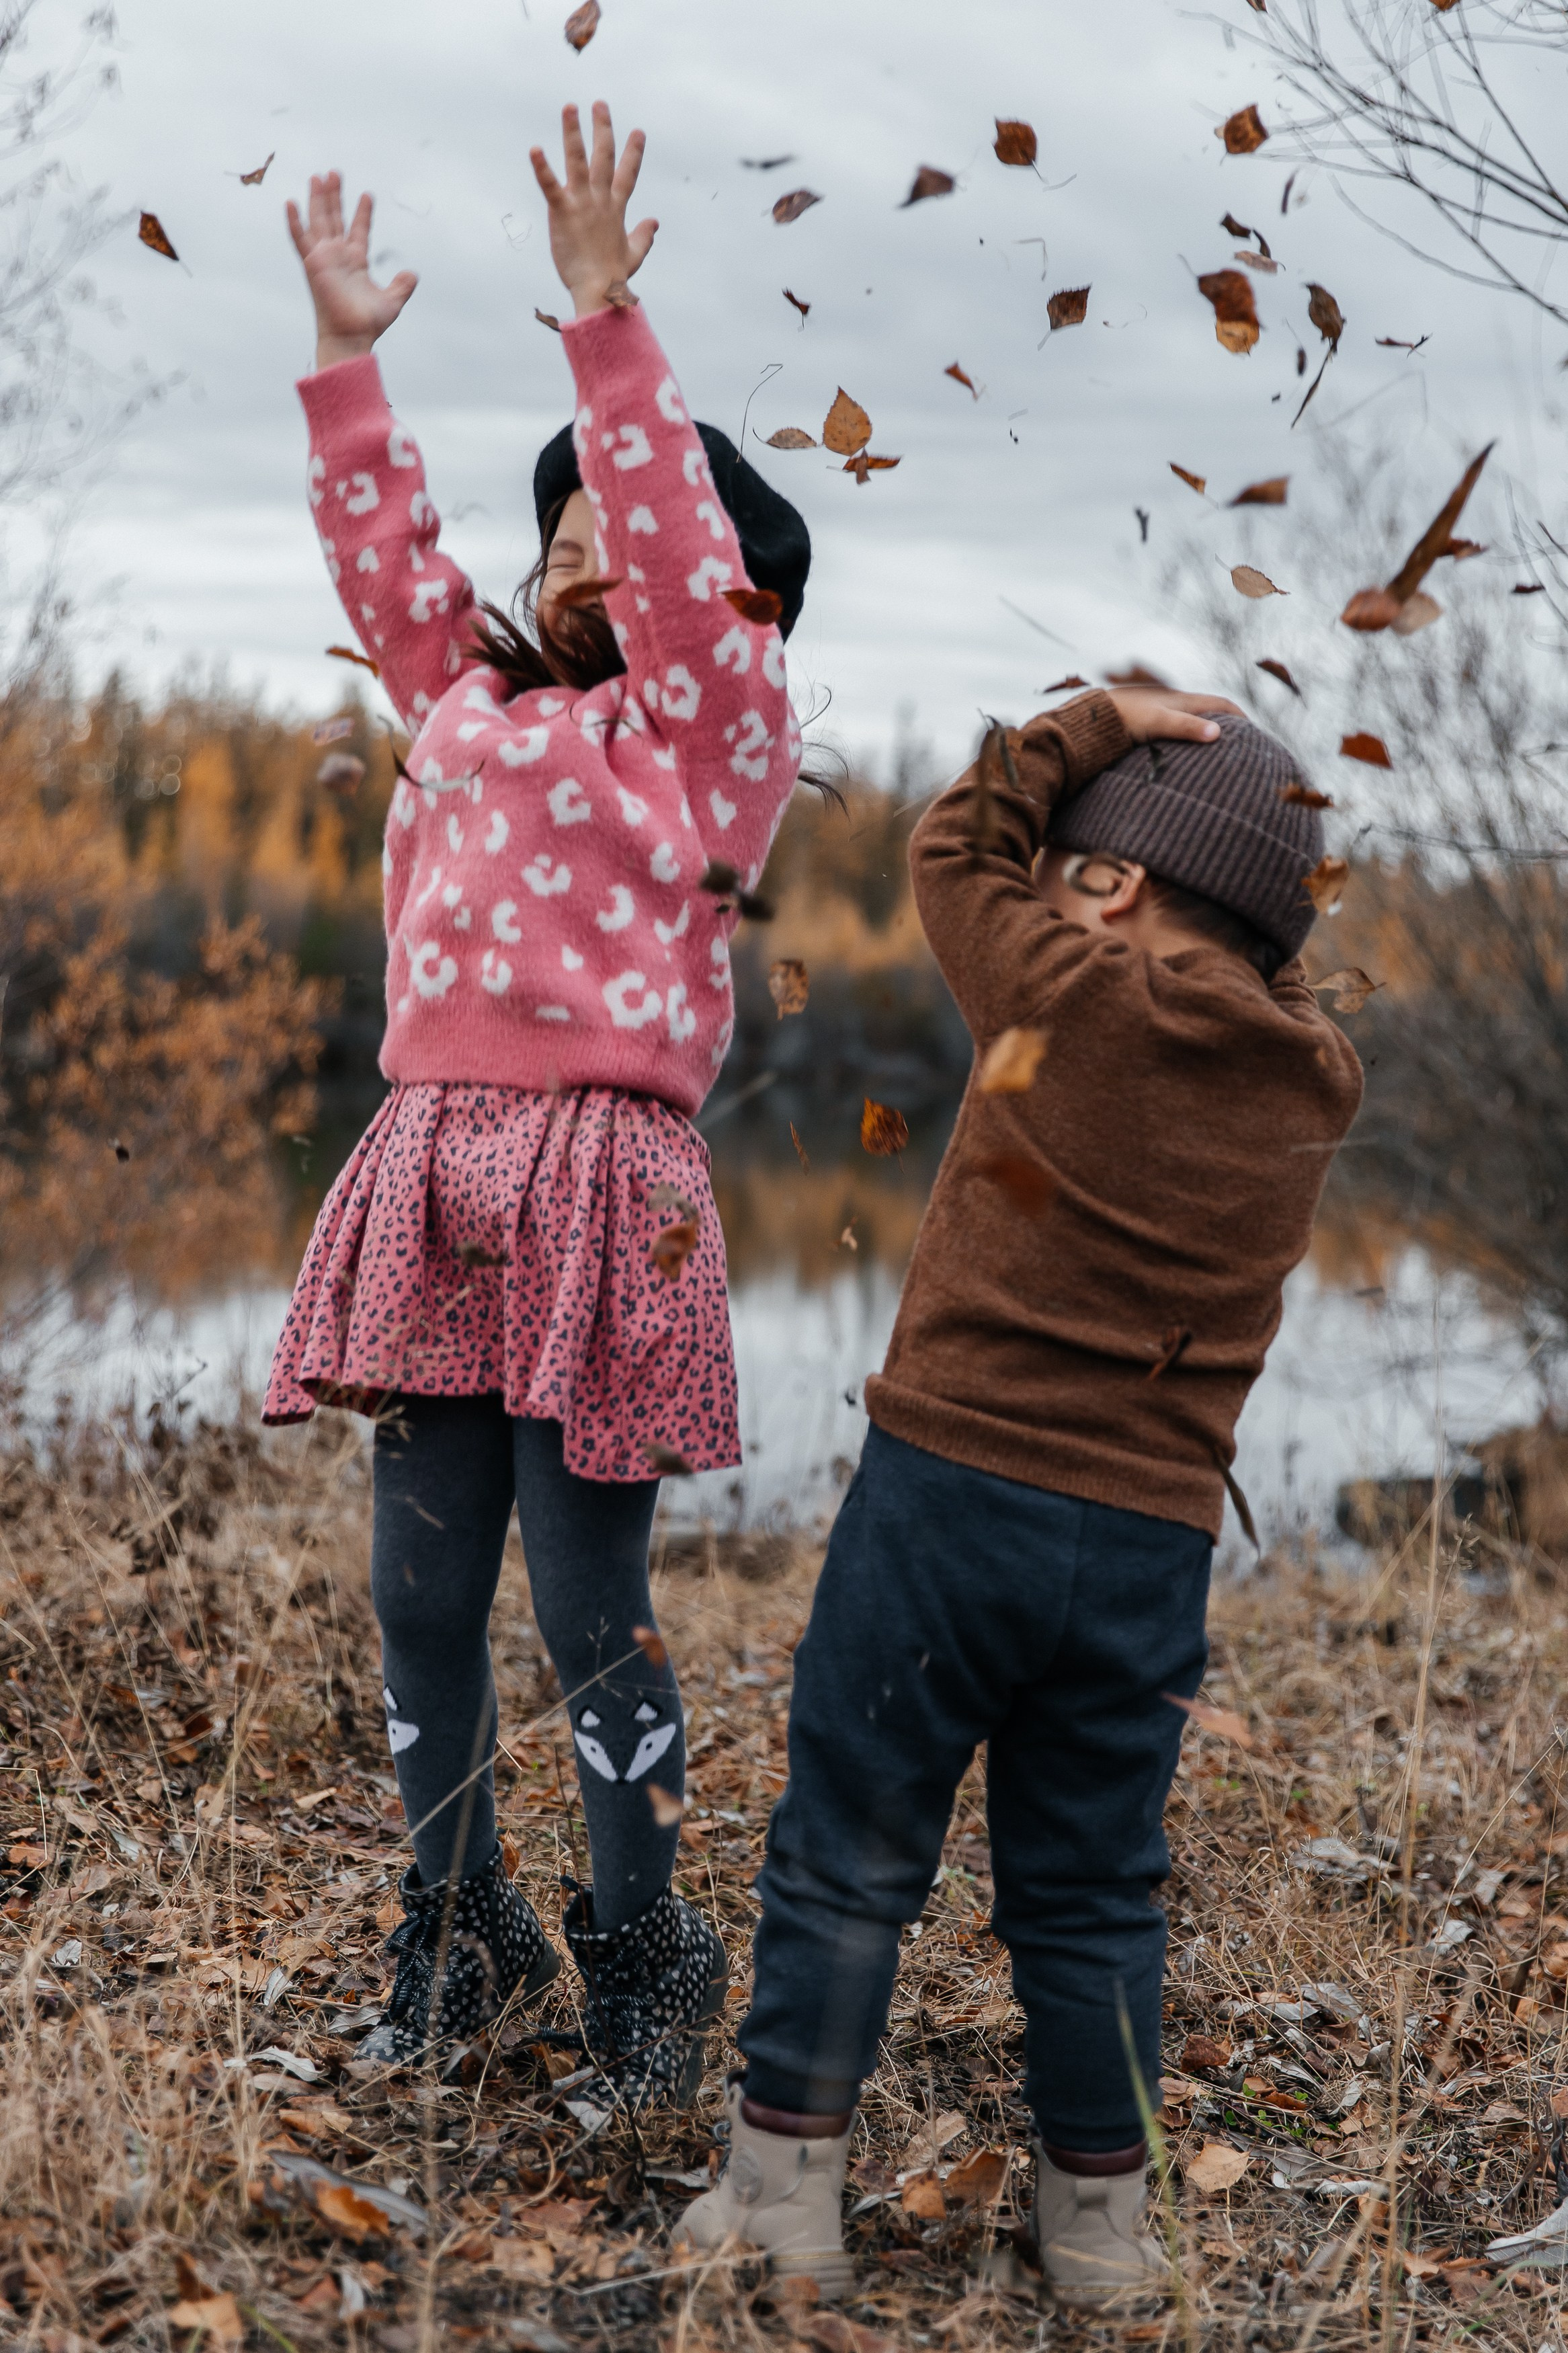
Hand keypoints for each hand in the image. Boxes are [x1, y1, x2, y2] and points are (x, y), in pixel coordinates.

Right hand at [286, 173, 417, 368]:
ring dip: (317, 198)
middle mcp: (338, 255)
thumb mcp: (393, 301)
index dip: (363, 213)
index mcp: (356, 260)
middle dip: (335, 195)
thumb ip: (402, 286)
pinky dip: (294, 222)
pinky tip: (290, 202)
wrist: (351, 337)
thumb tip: (412, 274)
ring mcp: (324, 257)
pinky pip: (299, 239)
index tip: (368, 195)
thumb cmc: (368, 324)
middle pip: (335, 217)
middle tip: (334, 172)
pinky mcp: (312, 264)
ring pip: (319, 220)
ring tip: (318, 176)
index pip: (359, 229)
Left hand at [530, 101, 657, 317]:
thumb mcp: (635, 254)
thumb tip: (654, 222)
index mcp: (616, 209)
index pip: (627, 175)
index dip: (633, 153)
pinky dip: (542, 168)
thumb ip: (644, 236)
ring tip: (569, 107)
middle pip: (604, 157)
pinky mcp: (563, 212)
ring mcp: (582, 204)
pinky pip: (550, 185)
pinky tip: (535, 148)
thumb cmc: (614, 277)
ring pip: (578, 160)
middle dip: (603, 129)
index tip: (638, 132)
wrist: (599, 290)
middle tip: (600, 104)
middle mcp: (600, 200)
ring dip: (573, 132)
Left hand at [1103, 687, 1243, 745]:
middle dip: (1227, 724)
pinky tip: (1185, 752)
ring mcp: (1162, 711)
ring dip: (1206, 731)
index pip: (1221, 704)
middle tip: (1242, 744)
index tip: (1255, 733)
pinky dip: (1188, 737)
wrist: (1092, 718)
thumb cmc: (1125, 718)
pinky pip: (1177, 729)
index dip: (1240, 717)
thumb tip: (1218, 734)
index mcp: (1183, 699)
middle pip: (1209, 712)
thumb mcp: (1159, 722)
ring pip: (1193, 720)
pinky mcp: (1149, 722)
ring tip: (1217, 752)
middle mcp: (1175, 702)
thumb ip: (1186, 727)